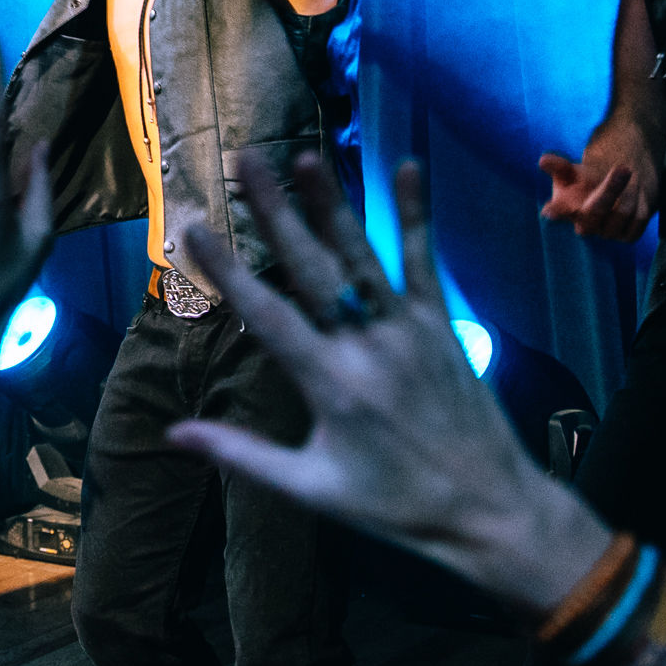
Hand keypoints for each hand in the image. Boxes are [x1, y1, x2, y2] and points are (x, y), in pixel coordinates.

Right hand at [166, 154, 615, 619]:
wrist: (491, 509)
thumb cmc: (395, 505)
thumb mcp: (312, 490)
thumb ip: (241, 454)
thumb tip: (174, 435)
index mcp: (330, 384)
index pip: (266, 314)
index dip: (227, 269)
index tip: (194, 227)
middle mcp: (367, 346)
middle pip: (311, 267)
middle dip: (275, 211)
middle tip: (247, 159)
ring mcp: (408, 329)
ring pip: (361, 255)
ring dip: (331, 203)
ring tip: (306, 156)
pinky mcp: (440, 325)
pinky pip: (424, 262)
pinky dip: (416, 215)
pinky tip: (409, 168)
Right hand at [538, 119, 657, 240]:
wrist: (612, 192)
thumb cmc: (583, 182)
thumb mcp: (570, 172)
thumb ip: (559, 166)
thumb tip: (543, 161)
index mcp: (564, 210)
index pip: (557, 213)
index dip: (556, 212)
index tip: (550, 209)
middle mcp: (584, 226)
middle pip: (595, 211)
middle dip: (610, 188)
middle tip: (623, 168)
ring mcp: (606, 233)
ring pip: (622, 213)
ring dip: (629, 190)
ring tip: (629, 172)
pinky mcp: (627, 236)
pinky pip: (639, 220)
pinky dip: (641, 202)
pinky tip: (637, 191)